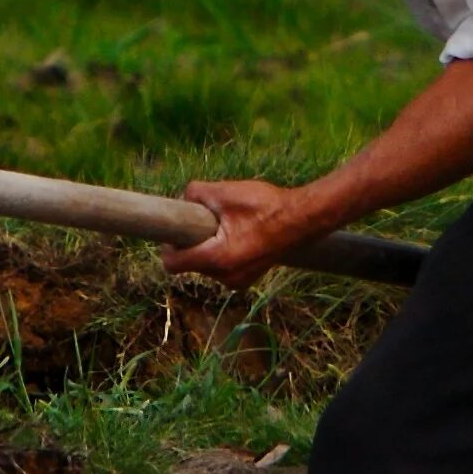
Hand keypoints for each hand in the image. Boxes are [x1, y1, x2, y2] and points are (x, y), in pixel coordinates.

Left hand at [158, 179, 320, 289]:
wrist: (304, 219)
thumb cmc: (266, 205)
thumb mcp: (225, 192)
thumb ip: (195, 193)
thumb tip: (182, 198)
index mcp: (217, 258)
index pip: (173, 264)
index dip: (168, 246)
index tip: (175, 231)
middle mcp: (225, 277)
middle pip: (191, 263)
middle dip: (194, 243)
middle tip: (209, 221)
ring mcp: (238, 281)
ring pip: (208, 266)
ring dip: (210, 248)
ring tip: (230, 226)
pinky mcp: (247, 279)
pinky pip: (223, 268)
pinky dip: (224, 253)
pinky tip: (241, 235)